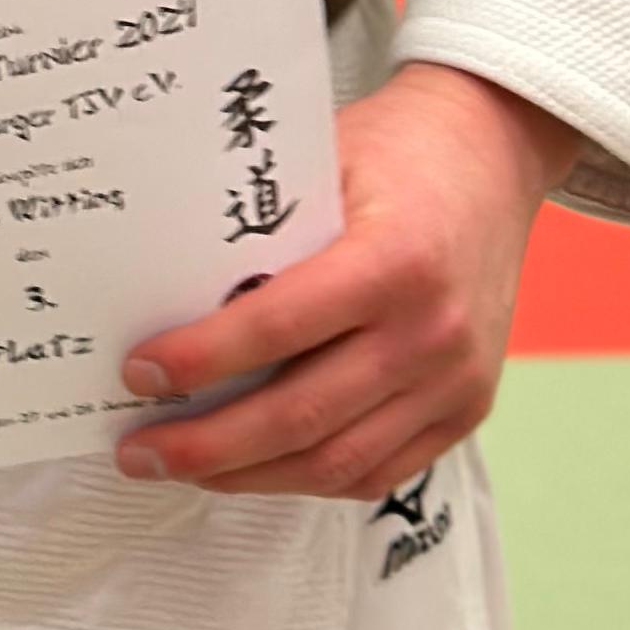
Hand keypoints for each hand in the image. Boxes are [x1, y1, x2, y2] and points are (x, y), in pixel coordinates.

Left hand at [115, 63, 579, 501]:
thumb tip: (166, 290)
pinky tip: (255, 469)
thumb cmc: (393, 150)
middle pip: (302, 415)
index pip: (278, 327)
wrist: (490, 154)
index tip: (139, 372)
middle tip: (139, 449)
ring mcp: (453, 383)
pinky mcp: (465, 410)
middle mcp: (430, 334)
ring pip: (337, 461)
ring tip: (183, 467)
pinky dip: (309, 478)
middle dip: (209, 443)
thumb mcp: (322, 162)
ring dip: (251, 476)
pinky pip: (378, 471)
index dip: (202, 359)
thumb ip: (262, 228)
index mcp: (394, 261)